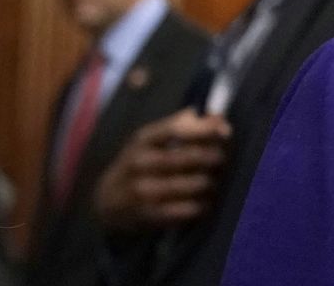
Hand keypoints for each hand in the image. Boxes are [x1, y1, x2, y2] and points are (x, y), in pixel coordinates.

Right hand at [94, 109, 230, 231]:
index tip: (227, 132)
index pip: (178, 129)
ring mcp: (143, 190)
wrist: (107, 200)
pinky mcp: (148, 215)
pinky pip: (188, 209)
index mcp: (143, 140)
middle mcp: (140, 163)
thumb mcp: (153, 139)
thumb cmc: (141, 162)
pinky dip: (203, 204)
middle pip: (190, 157)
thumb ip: (185, 125)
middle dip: (215, 157)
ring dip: (212, 182)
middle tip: (225, 159)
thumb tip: (219, 117)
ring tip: (218, 180)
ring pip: (194, 184)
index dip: (206, 130)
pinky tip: (207, 201)